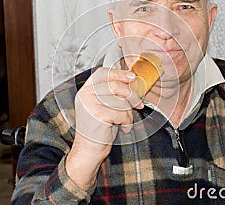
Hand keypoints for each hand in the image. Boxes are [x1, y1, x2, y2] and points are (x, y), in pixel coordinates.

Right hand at [66, 67, 142, 189]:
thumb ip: (112, 93)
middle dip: (132, 95)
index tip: (132, 77)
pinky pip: (121, 113)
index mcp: (85, 90)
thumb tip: (131, 82)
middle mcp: (85, 95)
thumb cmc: (98, 129)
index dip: (119, 73)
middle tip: (138, 104)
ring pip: (121, 101)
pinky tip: (123, 128)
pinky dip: (127, 122)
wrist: (89, 150)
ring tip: (125, 122)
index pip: (103, 73)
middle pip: (116, 85)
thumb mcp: (103, 106)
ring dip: (129, 113)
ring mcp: (90, 104)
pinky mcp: (97, 114)